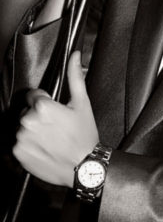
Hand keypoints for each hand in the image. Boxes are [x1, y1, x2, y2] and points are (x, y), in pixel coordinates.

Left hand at [13, 52, 98, 187]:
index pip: (35, 96)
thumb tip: (75, 55)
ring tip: (51, 139)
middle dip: (39, 117)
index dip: (47, 103)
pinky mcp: (18, 153)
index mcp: (42, 107)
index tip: (57, 113)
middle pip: (28, 112)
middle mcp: (28, 121)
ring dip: (34, 130)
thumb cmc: (85, 135)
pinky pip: (20, 143)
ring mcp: (21, 138)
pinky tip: (45, 148)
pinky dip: (29, 145)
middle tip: (56, 127)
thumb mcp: (82, 103)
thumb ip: (75, 77)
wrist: (84, 166)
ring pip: (24, 127)